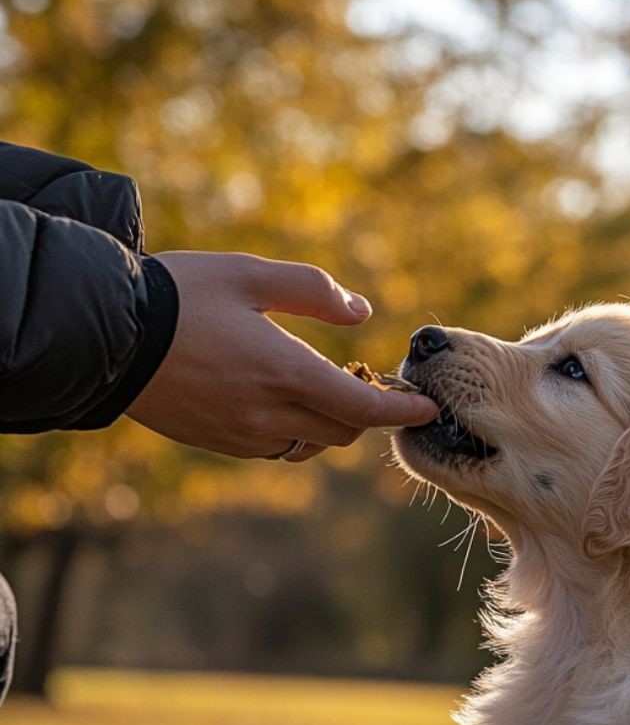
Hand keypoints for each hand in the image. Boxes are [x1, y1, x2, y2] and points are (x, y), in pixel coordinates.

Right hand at [127, 251, 437, 458]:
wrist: (106, 337)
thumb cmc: (180, 296)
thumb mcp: (251, 276)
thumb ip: (314, 292)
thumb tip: (362, 312)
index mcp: (287, 373)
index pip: (365, 409)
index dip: (402, 411)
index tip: (428, 407)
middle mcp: (269, 415)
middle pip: (343, 432)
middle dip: (366, 413)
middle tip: (368, 381)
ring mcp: (242, 435)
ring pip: (309, 445)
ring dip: (329, 425)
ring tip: (325, 388)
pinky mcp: (218, 442)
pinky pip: (274, 448)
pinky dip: (293, 431)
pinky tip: (281, 400)